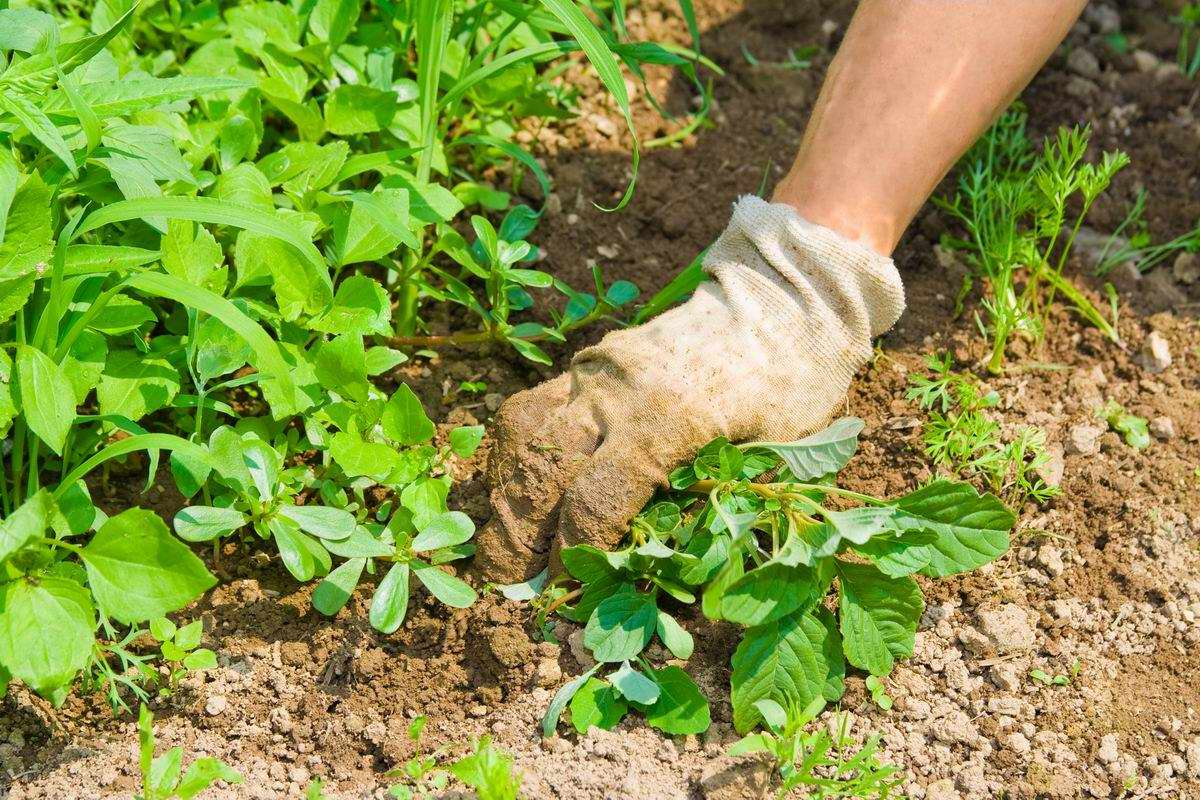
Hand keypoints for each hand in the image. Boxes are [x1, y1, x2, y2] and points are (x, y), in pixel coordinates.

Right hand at [474, 197, 904, 582]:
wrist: (785, 298)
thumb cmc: (793, 386)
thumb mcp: (776, 457)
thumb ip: (716, 508)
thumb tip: (657, 573)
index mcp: (669, 420)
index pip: (595, 502)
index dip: (574, 556)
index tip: (568, 592)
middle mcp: (618, 391)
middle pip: (541, 468)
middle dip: (516, 534)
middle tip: (512, 581)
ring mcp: (597, 369)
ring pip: (523, 432)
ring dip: (506, 491)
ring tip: (508, 538)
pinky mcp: (590, 359)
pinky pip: (535, 407)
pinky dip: (521, 453)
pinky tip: (524, 487)